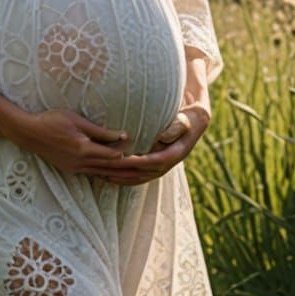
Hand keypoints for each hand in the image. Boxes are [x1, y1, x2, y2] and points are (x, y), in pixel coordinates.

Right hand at [10, 108, 130, 175]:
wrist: (29, 133)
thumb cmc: (52, 120)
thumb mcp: (78, 120)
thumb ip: (100, 131)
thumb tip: (123, 135)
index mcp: (83, 149)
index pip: (113, 155)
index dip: (127, 153)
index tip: (141, 150)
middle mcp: (81, 162)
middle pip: (110, 167)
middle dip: (128, 168)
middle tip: (145, 167)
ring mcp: (75, 168)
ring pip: (102, 173)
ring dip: (119, 174)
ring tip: (135, 174)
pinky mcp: (70, 169)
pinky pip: (93, 173)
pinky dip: (105, 174)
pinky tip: (113, 175)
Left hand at [95, 103, 211, 186]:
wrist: (195, 123)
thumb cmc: (189, 117)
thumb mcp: (187, 118)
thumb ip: (177, 126)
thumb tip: (163, 136)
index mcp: (175, 153)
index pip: (154, 161)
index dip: (137, 161)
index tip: (119, 158)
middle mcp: (167, 164)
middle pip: (141, 173)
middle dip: (120, 171)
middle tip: (101, 166)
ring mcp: (161, 168)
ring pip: (137, 178)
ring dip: (118, 177)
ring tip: (99, 173)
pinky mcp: (154, 167)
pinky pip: (137, 177)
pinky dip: (122, 178)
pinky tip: (107, 176)